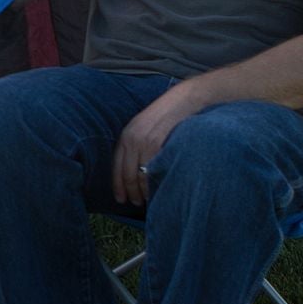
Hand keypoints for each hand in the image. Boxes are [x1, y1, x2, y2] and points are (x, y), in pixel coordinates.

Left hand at [112, 85, 205, 206]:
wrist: (186, 99)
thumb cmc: (169, 116)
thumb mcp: (147, 128)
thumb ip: (139, 145)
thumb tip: (138, 170)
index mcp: (126, 135)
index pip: (116, 166)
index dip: (117, 185)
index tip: (120, 199)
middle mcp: (131, 139)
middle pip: (126, 174)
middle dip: (130, 192)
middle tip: (136, 204)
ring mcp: (144, 141)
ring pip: (139, 175)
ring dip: (142, 191)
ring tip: (147, 200)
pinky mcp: (157, 143)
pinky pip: (152, 170)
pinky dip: (154, 183)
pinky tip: (158, 190)